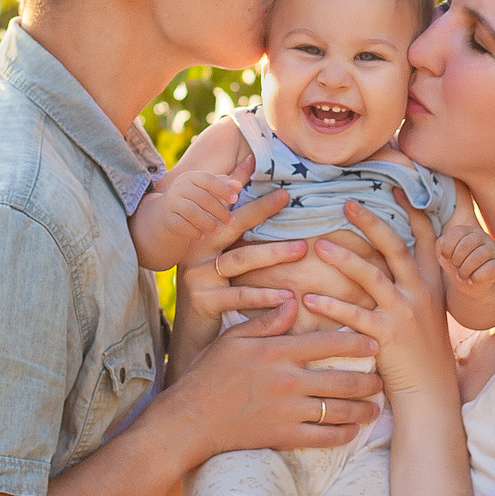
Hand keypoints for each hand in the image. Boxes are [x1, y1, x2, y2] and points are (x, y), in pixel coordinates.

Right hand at [156, 163, 248, 248]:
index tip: (235, 199)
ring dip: (208, 222)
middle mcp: (179, 187)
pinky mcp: (168, 217)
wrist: (169, 209)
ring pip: (191, 212)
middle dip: (219, 210)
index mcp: (191, 176)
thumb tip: (238, 185)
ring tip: (219, 230)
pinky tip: (203, 236)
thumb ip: (224, 185)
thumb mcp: (208, 188)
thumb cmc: (196, 197)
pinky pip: (181, 225)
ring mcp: (172, 202)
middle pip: (202, 198)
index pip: (208, 180)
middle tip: (230, 221)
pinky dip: (193, 231)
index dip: (223, 189)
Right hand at [161, 305, 384, 457]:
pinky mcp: (283, 436)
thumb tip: (293, 300)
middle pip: (342, 379)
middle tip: (383, 379)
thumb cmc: (207, 375)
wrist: (189, 420)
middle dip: (369, 380)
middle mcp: (288, 381)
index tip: (375, 342)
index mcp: (277, 351)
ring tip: (375, 408)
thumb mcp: (232, 339)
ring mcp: (288, 411)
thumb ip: (265, 321)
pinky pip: (323, 437)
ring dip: (362, 409)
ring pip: (338, 410)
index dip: (357, 341)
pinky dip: (343, 434)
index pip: (328, 342)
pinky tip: (353, 431)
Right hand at [174, 178, 306, 325]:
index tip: (261, 163)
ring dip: (272, 253)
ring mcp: (199, 276)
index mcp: (204, 236)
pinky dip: (265, 296)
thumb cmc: (215, 288)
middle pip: (231, 225)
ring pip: (240, 260)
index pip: (226, 205)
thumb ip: (236, 220)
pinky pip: (239, 296)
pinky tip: (288, 296)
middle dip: (259, 209)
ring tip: (301, 249)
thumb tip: (250, 169)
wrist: (192, 332)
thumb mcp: (223, 256)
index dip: (240, 183)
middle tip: (287, 197)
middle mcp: (198, 251)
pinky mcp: (205, 301)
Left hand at [304, 194, 459, 396]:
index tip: (395, 185)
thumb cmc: (422, 350)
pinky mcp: (388, 337)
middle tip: (347, 202)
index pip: (426, 237)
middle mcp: (421, 292)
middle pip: (396, 247)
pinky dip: (331, 306)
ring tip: (319, 247)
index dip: (411, 210)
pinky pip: (355, 316)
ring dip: (344, 260)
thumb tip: (389, 258)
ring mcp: (406, 313)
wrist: (431, 390)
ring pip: (373, 277)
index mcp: (431, 283)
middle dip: (372, 222)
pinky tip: (308, 299)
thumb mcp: (427, 311)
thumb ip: (412, 283)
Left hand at [439, 222, 494, 305]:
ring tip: (462, 276)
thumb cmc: (457, 265)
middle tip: (455, 267)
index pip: (457, 232)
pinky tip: (471, 280)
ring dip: (465, 269)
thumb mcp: (445, 255)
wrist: (471, 283)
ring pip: (478, 256)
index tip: (445, 258)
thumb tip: (444, 249)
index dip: (447, 247)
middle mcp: (482, 236)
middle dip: (456, 259)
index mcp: (467, 231)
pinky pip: (489, 269)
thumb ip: (441, 246)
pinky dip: (476, 277)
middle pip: (467, 244)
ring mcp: (492, 249)